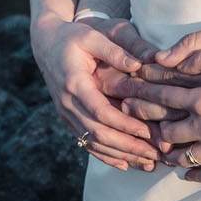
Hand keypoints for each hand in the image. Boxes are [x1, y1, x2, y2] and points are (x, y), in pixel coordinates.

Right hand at [30, 15, 159, 170]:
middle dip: (128, 146)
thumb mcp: (92, 36)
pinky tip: (125, 164)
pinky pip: (86, 142)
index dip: (125, 125)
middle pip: (98, 133)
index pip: (101, 111)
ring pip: (93, 142)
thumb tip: (139, 65)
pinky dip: (105, 155)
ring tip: (148, 163)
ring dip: (120, 155)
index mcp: (74, 83)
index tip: (148, 133)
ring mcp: (66, 113)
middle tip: (155, 155)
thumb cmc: (72, 37)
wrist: (45, 44)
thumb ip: (114, 51)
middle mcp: (68, 103)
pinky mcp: (68, 118)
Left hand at [116, 47, 200, 183]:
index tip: (124, 91)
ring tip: (154, 146)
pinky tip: (184, 172)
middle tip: (130, 119)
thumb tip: (173, 58)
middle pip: (166, 130)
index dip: (141, 92)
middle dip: (145, 123)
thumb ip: (200, 56)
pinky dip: (193, 174)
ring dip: (165, 150)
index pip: (162, 96)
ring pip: (182, 155)